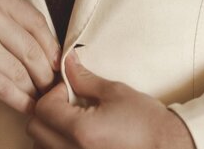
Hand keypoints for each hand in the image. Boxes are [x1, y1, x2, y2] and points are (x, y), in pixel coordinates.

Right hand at [0, 0, 59, 114]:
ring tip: (41, 98)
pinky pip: (6, 88)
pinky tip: (28, 107)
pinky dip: (22, 101)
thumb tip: (49, 49)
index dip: (52, 46)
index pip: (37, 22)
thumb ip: (12, 20)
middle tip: (53, 86)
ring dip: (35, 89)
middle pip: (33, 49)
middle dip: (47, 73)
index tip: (58, 62)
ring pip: (22, 72)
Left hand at [27, 49, 196, 148]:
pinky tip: (76, 138)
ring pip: (41, 146)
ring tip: (73, 122)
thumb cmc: (147, 123)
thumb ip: (85, 78)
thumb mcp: (116, 93)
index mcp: (81, 131)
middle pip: (35, 129)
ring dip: (49, 131)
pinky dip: (57, 145)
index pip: (43, 108)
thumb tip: (67, 62)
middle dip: (46, 111)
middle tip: (69, 104)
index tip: (69, 89)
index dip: (53, 93)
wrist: (168, 147)